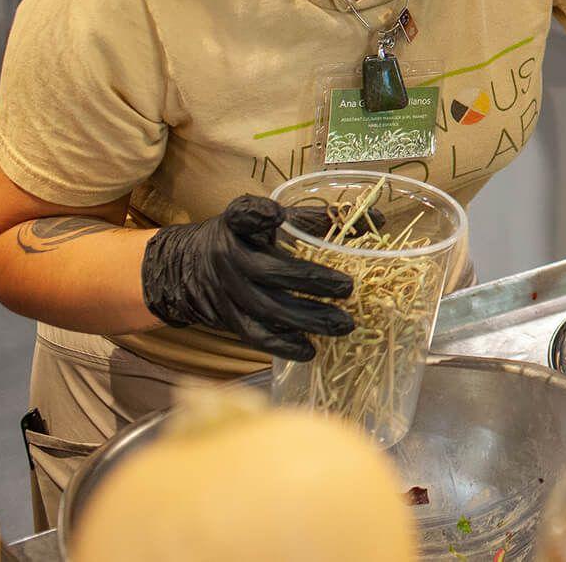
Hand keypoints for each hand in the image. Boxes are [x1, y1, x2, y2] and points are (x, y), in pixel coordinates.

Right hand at [141, 195, 354, 360]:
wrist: (186, 268)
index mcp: (236, 225)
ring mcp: (228, 291)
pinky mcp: (228, 319)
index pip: (243, 215)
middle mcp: (229, 257)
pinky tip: (311, 350)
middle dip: (312, 281)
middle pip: (270, 271)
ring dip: (309, 319)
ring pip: (269, 308)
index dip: (258, 214)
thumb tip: (379, 218)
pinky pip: (256, 336)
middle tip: (348, 289)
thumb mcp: (267, 220)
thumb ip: (316, 219)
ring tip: (345, 324)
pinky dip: (284, 346)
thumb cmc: (243, 239)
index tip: (276, 214)